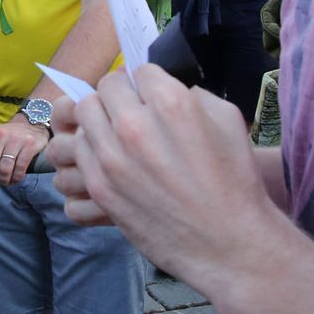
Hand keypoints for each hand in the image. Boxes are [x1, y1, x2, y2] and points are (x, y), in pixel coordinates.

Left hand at [0, 116, 48, 187]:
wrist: (31, 126)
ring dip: (3, 181)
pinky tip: (15, 178)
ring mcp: (16, 139)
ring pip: (4, 169)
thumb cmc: (9, 137)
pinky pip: (19, 168)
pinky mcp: (30, 145)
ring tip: (4, 182)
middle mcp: (0, 134)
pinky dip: (16, 178)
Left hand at [54, 65, 289, 313]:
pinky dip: (90, 150)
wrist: (228, 241)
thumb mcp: (227, 120)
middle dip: (119, 95)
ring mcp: (112, 159)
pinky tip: (109, 160)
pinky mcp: (100, 188)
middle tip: (130, 110)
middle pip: (105, 88)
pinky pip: (78, 151)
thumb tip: (163, 91)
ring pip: (83, 117)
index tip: (150, 95)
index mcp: (169, 103)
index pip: (139, 72)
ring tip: (115, 133)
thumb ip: (191, 95)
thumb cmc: (235, 179)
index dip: (147, 83)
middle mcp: (135, 126)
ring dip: (99, 120)